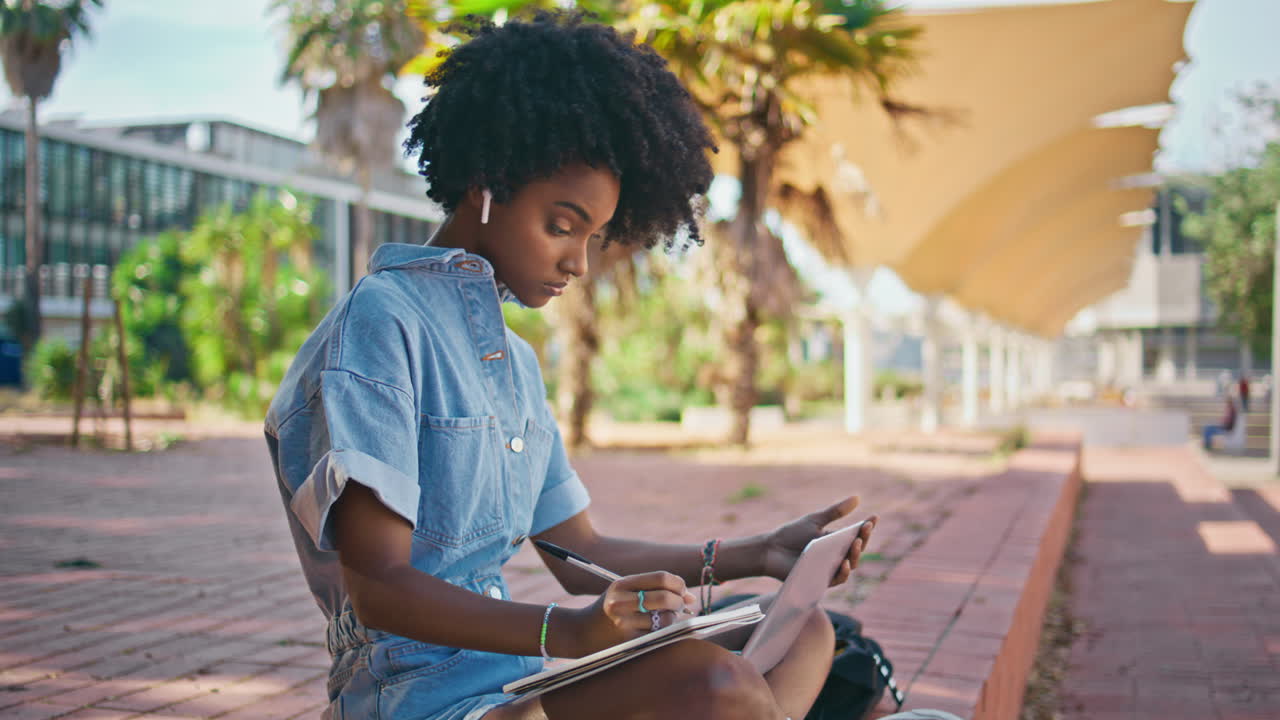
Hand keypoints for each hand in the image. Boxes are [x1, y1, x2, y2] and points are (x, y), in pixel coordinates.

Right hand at [569, 572, 696, 655]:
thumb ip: (656, 589)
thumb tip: (691, 597)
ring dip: (673, 619)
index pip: (661, 577)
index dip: (678, 584)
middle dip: (679, 601)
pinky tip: (658, 630)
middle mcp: (621, 602)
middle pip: (665, 598)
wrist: (582, 632)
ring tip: (666, 618)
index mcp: (621, 584)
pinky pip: (659, 635)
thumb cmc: (611, 609)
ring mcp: (624, 624)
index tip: (681, 590)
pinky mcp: (628, 642)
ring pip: (666, 620)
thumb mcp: (625, 591)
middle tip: (680, 605)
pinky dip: (665, 632)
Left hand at [761, 496, 876, 585]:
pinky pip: (837, 579)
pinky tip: (844, 563)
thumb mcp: (815, 521)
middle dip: (863, 539)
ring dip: (855, 555)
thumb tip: (857, 498)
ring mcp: (830, 569)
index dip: (867, 527)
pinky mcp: (822, 580)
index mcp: (837, 540)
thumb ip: (835, 512)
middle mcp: (837, 556)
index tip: (874, 518)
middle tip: (864, 530)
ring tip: (855, 544)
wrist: (771, 550)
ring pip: (850, 565)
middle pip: (856, 550)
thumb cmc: (792, 534)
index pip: (857, 534)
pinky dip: (843, 572)